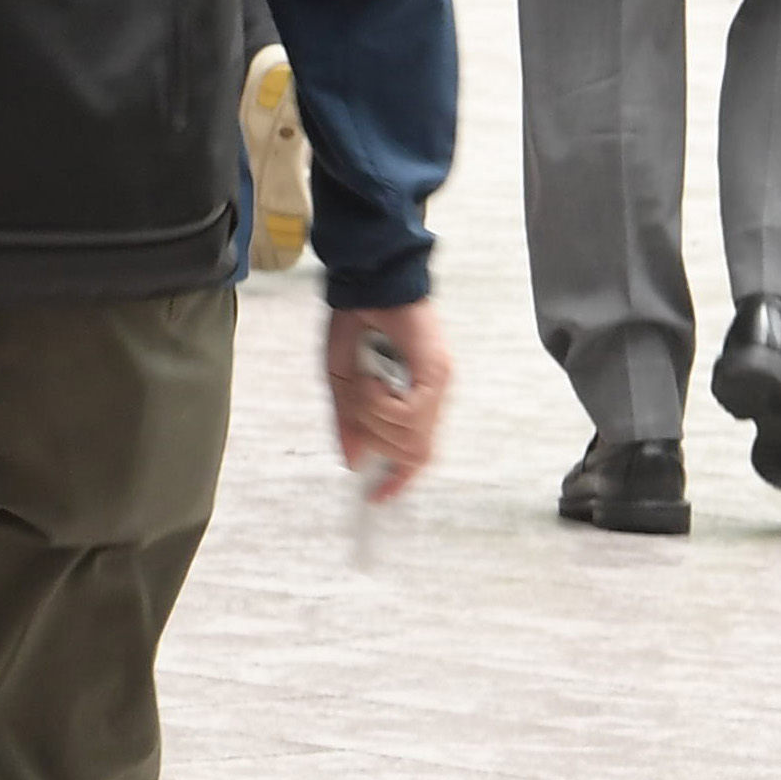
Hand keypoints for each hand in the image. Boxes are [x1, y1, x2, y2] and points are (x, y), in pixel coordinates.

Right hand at [327, 298, 452, 501]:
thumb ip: (348, 421)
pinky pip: (408, 414)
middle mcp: (435, 397)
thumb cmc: (355, 321)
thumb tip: (353, 461)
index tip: (378, 499)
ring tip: (363, 386)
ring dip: (375, 420)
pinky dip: (381, 404)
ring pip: (410, 437)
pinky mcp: (435, 374)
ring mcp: (439, 386)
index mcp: (416, 399)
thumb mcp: (341, 378)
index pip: (419, 454)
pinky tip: (371, 380)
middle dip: (375, 440)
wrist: (366, 280)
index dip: (400, 480)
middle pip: (413, 452)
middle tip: (356, 410)